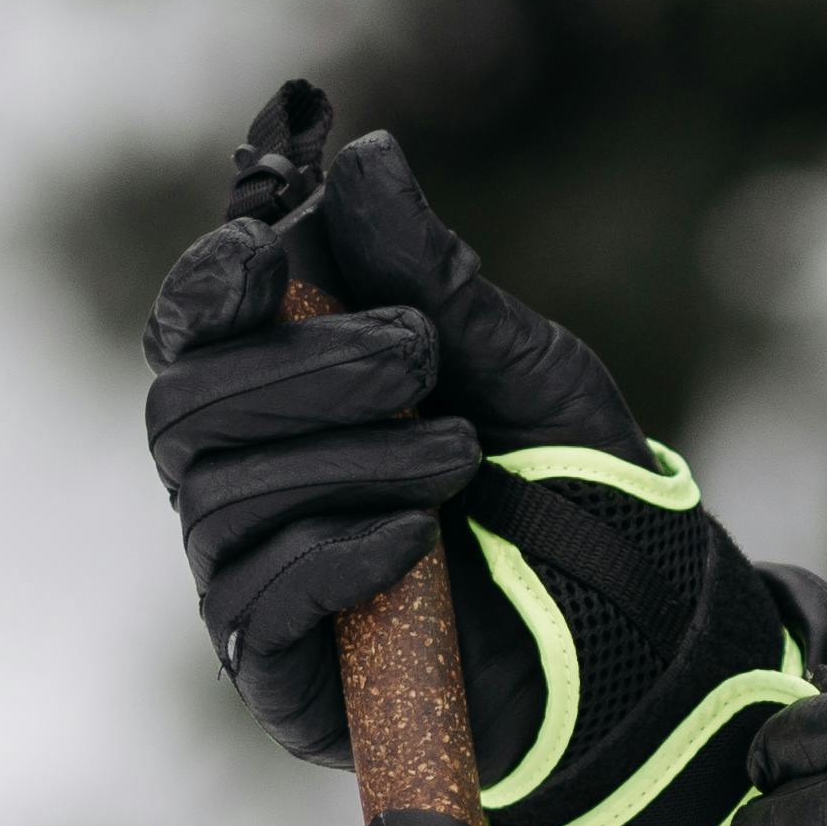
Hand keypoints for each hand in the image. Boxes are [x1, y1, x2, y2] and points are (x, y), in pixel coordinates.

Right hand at [142, 106, 812, 825]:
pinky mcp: (278, 669)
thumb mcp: (517, 364)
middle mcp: (249, 480)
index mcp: (288, 393)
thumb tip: (364, 156)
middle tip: (416, 353)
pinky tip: (418, 539)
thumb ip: (432, 272)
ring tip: (459, 457)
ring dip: (344, 457)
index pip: (192, 329)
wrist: (639, 634)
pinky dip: (336, 550)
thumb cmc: (570, 490)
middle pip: (187, 403)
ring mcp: (253, 577)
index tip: (260, 255)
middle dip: (301, 365)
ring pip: (221, 494)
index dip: (205, 285)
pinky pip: (260, 594)